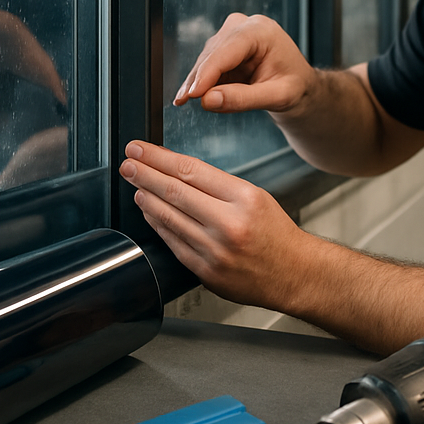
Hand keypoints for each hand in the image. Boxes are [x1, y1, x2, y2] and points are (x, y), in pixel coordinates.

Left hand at [119, 140, 307, 308]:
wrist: (295, 274)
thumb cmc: (276, 234)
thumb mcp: (256, 197)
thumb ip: (218, 186)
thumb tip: (178, 170)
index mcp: (244, 198)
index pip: (191, 170)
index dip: (160, 158)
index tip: (141, 150)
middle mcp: (229, 224)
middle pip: (175, 192)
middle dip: (144, 174)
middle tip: (128, 163)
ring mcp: (215, 250)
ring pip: (169, 217)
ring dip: (146, 198)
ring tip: (134, 184)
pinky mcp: (206, 271)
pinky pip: (173, 243)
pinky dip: (158, 225)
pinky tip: (150, 212)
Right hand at [172, 13, 313, 115]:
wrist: (299, 84)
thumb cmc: (295, 87)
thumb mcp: (276, 97)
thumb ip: (243, 99)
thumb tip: (207, 101)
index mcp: (261, 31)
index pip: (227, 50)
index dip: (206, 73)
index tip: (191, 94)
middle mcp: (244, 26)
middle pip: (212, 54)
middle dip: (197, 80)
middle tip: (181, 102)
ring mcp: (231, 34)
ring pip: (205, 59)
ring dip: (196, 82)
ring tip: (184, 102)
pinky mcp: (224, 47)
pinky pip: (207, 65)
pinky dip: (200, 82)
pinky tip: (194, 96)